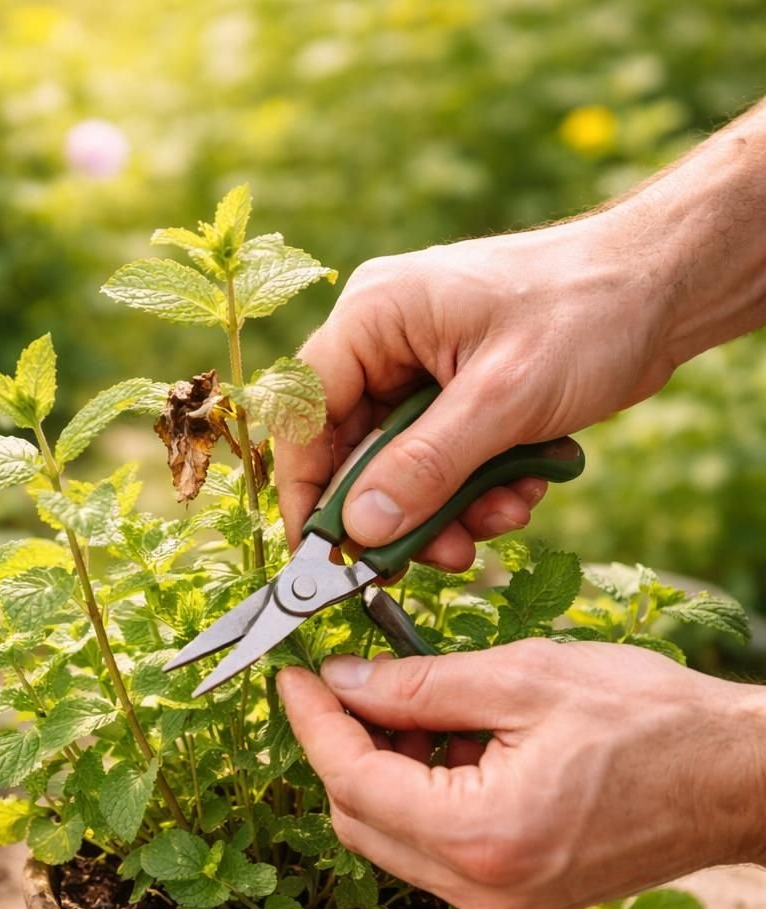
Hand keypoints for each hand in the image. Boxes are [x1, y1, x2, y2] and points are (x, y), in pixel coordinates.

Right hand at [276, 216, 673, 568]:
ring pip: (405, 469)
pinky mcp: (461, 397)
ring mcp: (424, 370)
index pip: (305, 412)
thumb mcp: (505, 397)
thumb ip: (427, 466)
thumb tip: (360, 529)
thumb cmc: (588, 312)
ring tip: (505, 514)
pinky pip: (446, 464)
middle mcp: (388, 342)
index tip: (324, 556)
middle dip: (403, 511)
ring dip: (450, 508)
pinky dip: (479, 491)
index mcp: (376, 316)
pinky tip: (523, 491)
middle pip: (356, 452)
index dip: (307, 488)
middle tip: (443, 555)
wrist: (667, 287)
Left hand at [276, 643, 765, 908]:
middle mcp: (480, 890)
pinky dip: (422, 801)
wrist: (736, 781)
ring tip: (420, 709)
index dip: (312, 724)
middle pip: (359, 822)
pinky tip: (453, 748)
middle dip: (343, 750)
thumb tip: (343, 681)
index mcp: (481, 835)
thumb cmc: (652, 722)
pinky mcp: (514, 902)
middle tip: (352, 684)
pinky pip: (434, 853)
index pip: (353, 782)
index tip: (293, 678)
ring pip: (391, 842)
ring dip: (383, 775)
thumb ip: (420, 686)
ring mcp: (497, 906)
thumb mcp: (527, 679)